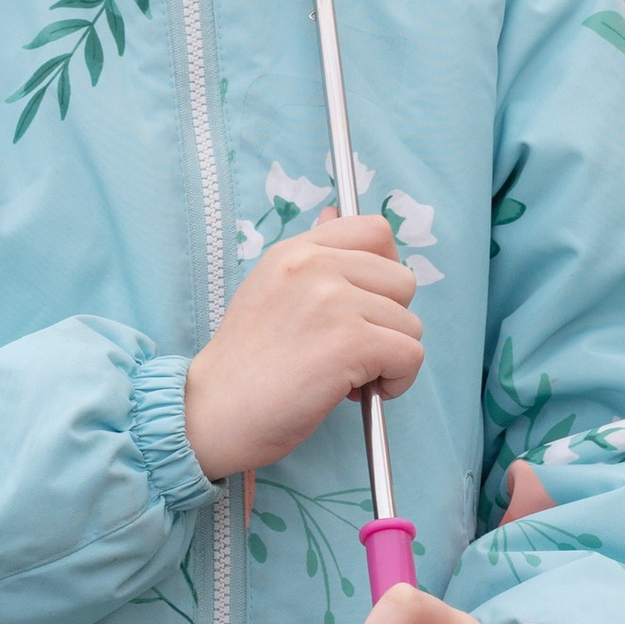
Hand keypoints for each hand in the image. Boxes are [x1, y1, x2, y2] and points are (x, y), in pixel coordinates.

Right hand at [182, 210, 421, 481]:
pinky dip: (397, 382)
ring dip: (390, 358)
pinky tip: (358, 394)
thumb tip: (336, 212)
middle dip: (390, 321)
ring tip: (348, 376)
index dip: (386, 268)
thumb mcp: (270, 288)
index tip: (371, 302)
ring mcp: (334, 301)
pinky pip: (410, 355)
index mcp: (296, 251)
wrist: (213, 411)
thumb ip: (311, 257)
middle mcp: (315, 266)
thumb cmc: (243, 364)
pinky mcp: (351, 342)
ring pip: (410, 323)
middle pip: (403, 280)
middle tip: (353, 350)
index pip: (374, 230)